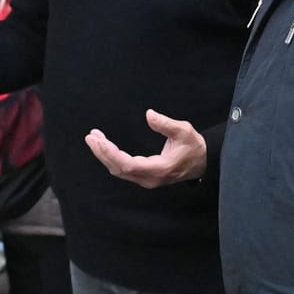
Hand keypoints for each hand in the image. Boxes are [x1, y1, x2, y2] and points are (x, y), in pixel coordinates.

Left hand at [84, 109, 206, 188]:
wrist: (202, 162)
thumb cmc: (193, 146)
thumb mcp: (184, 131)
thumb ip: (166, 124)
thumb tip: (149, 114)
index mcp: (159, 168)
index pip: (128, 165)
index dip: (110, 154)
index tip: (98, 140)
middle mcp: (149, 178)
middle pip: (119, 169)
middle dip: (102, 153)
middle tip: (91, 136)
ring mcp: (146, 179)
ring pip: (119, 171)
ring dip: (105, 155)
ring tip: (94, 138)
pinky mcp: (144, 177)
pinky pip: (123, 169)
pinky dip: (111, 158)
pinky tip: (104, 147)